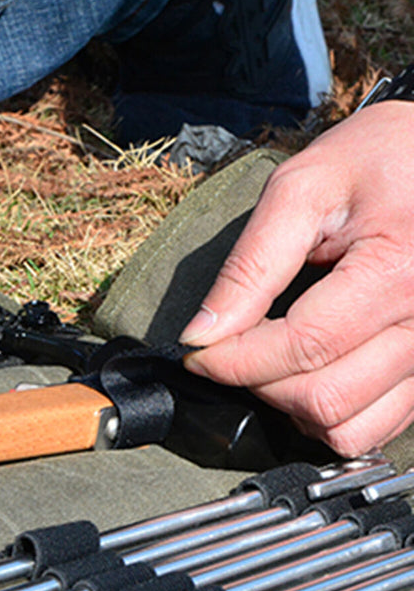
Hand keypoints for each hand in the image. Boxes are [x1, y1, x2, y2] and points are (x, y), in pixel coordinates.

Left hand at [179, 101, 413, 456]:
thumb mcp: (300, 191)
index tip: (196, 353)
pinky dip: (332, 418)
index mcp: (396, 272)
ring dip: (293, 409)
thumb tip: (201, 336)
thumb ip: (250, 266)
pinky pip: (379, 426)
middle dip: (258, 384)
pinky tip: (309, 376)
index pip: (301, 348)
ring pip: (351, 429)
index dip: (234, 362)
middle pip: (324, 398)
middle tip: (231, 351)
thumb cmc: (374, 160)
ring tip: (268, 365)